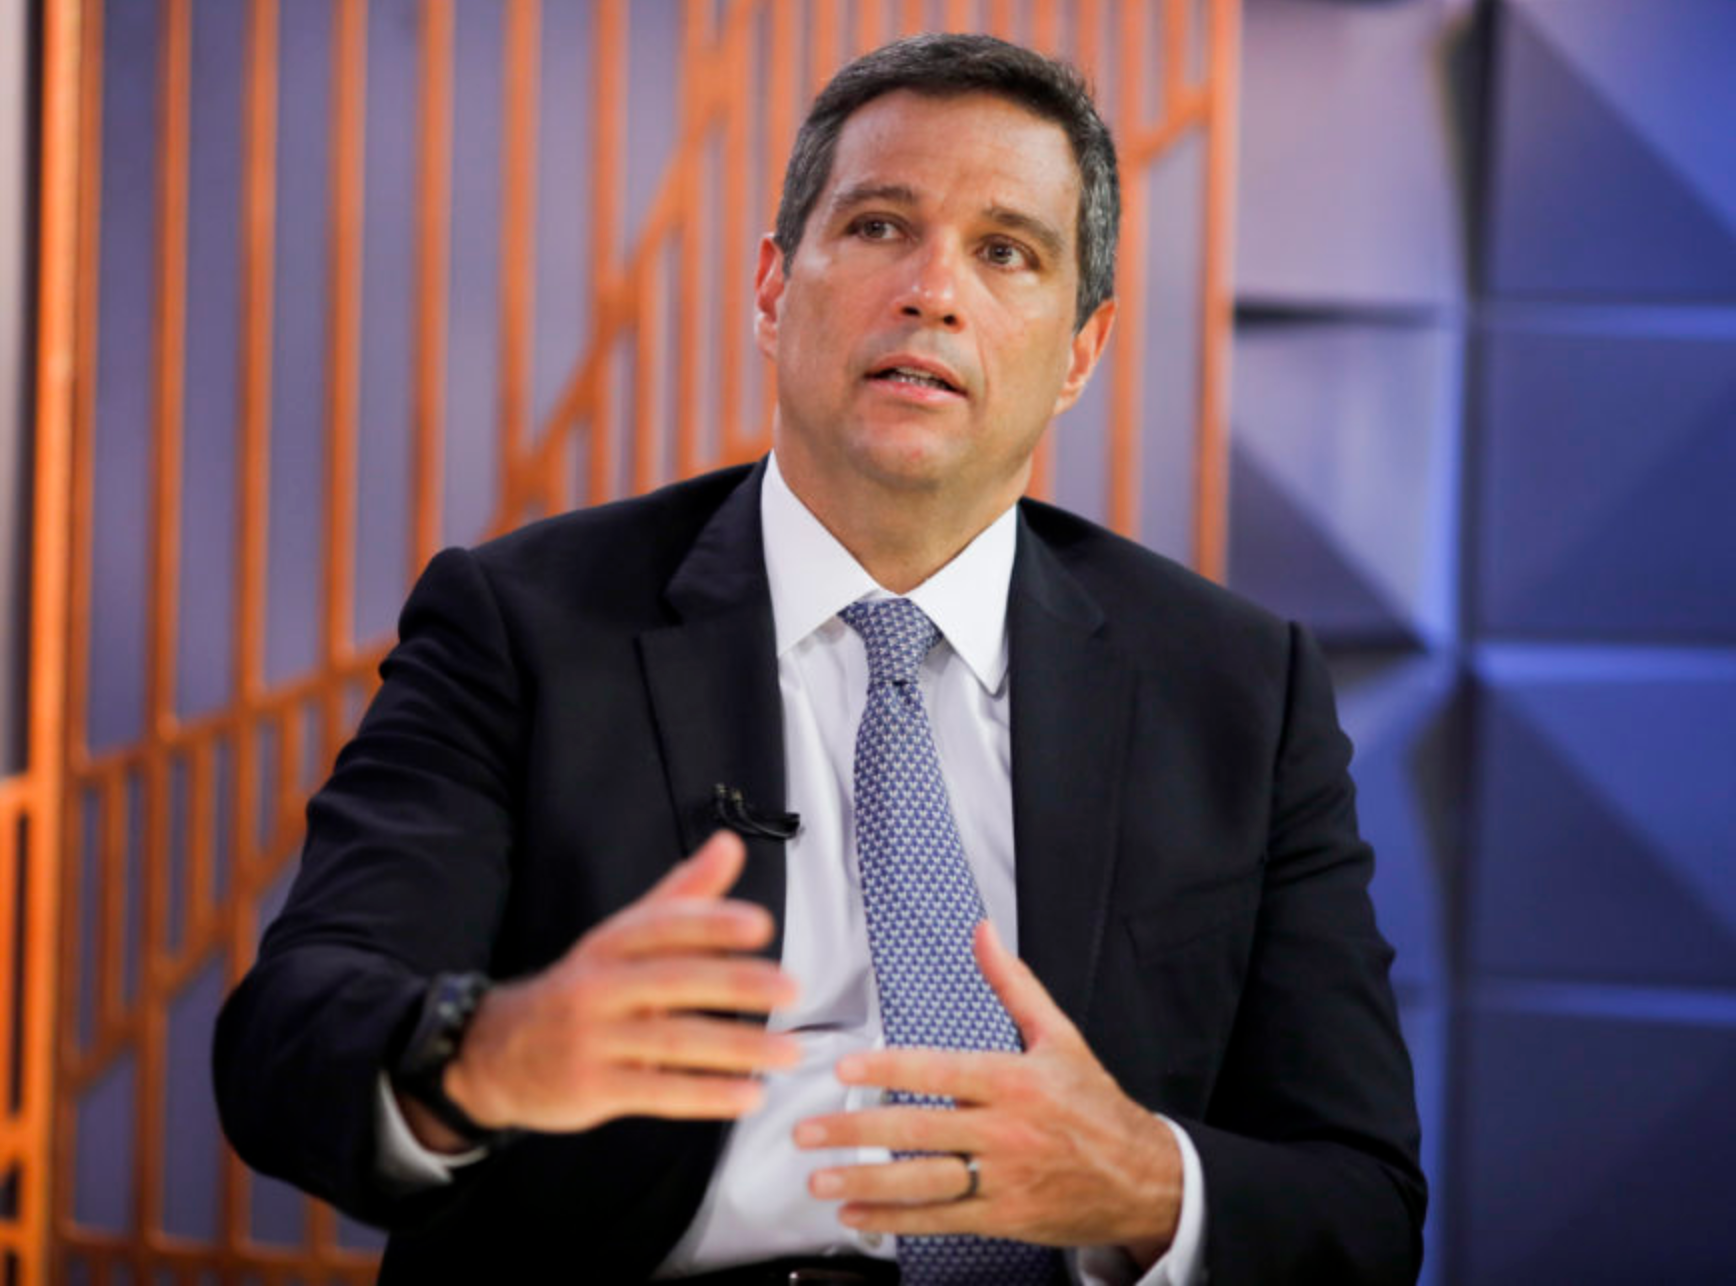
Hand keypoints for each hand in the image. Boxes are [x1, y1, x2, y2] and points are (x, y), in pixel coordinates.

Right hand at [425, 831, 800, 1141]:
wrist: (495, 1052)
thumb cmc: (582, 988)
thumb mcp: (621, 938)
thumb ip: (682, 897)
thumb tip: (730, 844)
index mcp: (608, 943)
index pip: (661, 925)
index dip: (709, 923)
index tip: (760, 925)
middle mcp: (596, 986)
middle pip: (672, 981)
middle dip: (736, 984)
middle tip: (793, 989)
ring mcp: (591, 1040)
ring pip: (673, 1041)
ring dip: (737, 1048)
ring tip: (789, 1053)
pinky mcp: (591, 1088)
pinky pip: (658, 1093)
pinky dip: (707, 1096)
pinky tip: (749, 1095)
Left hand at [792, 921, 1181, 1261]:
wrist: (1141, 1178)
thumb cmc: (1094, 1105)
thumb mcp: (1060, 1036)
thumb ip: (1013, 984)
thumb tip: (983, 933)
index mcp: (1016, 1080)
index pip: (942, 1071)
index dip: (890, 1068)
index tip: (845, 1067)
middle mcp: (1006, 1130)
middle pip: (920, 1130)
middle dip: (856, 1131)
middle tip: (808, 1131)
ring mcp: (1003, 1178)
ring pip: (924, 1181)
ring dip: (866, 1182)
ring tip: (820, 1179)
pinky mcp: (1004, 1217)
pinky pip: (942, 1219)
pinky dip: (896, 1219)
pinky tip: (858, 1214)